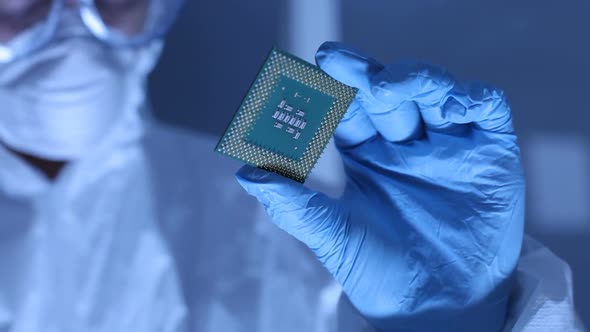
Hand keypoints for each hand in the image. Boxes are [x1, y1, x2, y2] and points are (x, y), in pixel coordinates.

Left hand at [236, 42, 524, 331]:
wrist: (439, 309)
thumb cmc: (381, 272)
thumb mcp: (335, 236)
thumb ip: (295, 205)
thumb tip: (247, 174)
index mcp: (366, 156)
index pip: (347, 110)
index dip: (330, 91)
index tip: (308, 74)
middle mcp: (405, 144)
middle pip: (386, 94)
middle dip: (363, 75)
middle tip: (337, 62)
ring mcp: (448, 145)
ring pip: (432, 92)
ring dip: (413, 79)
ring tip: (389, 86)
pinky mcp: (490, 152)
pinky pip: (485, 110)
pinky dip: (472, 97)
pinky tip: (452, 103)